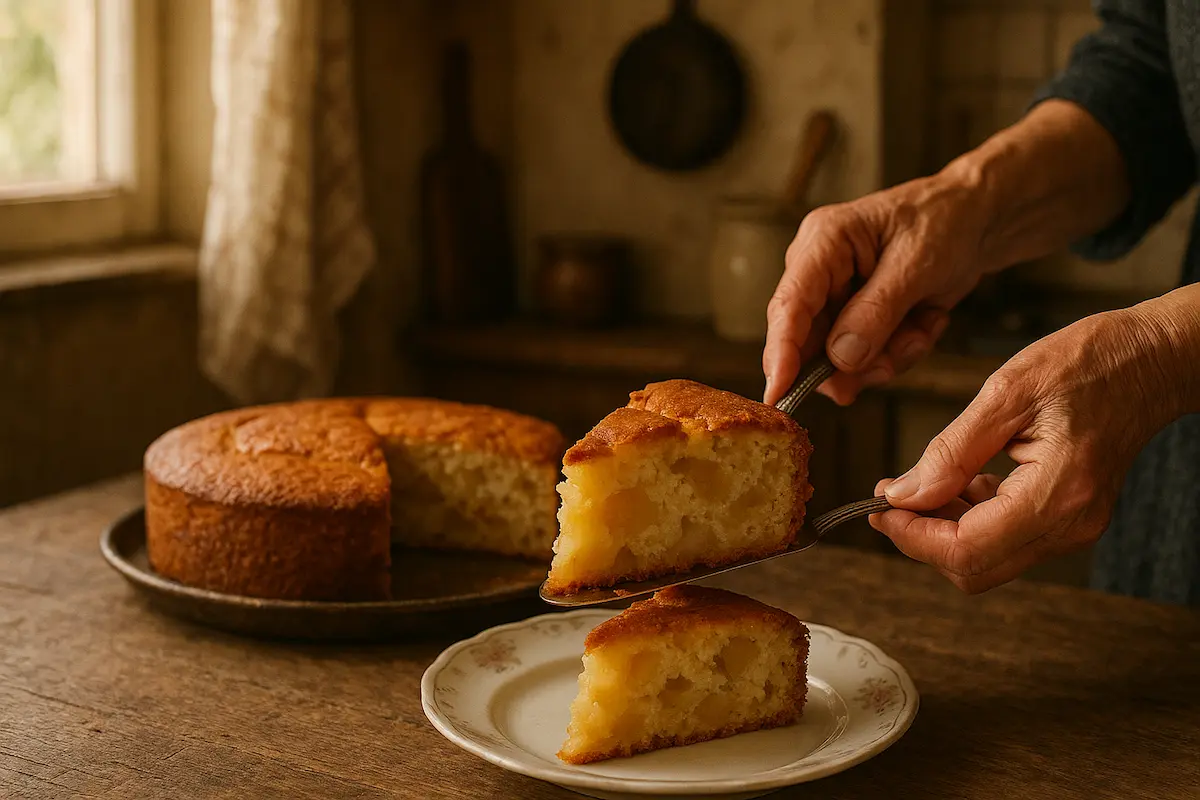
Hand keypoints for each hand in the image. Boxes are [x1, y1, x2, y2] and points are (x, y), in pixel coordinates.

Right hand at [762, 100, 1131, 407]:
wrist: (978, 219)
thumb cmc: (946, 222)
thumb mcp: (916, 265)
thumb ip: (876, 312)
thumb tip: (840, 359)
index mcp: (823, 242)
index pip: (789, 305)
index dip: (780, 353)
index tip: (779, 395)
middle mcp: (818, 271)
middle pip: (807, 340)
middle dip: (852, 361)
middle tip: (891, 362)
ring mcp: (836, 296)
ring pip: (839, 358)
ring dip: (886, 356)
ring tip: (923, 327)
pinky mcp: (856, 317)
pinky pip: (866, 357)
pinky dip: (900, 350)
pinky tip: (925, 321)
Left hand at [869, 302, 1188, 592]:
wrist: (1150, 361)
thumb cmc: (1088, 362)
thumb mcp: (1006, 392)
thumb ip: (950, 451)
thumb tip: (903, 494)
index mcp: (1056, 495)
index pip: (966, 550)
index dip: (913, 537)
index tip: (880, 508)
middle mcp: (1070, 525)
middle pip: (974, 568)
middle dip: (922, 538)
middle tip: (891, 498)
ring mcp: (1074, 527)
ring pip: (987, 559)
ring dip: (944, 529)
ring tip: (923, 483)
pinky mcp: (1071, 519)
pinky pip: (1007, 540)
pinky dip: (971, 520)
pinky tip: (962, 482)